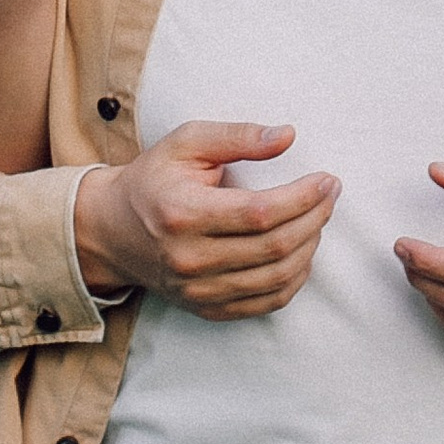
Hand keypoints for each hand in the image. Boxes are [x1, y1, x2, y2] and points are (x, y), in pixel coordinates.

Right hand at [73, 122, 338, 320]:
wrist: (111, 230)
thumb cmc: (153, 179)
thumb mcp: (186, 142)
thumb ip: (237, 136)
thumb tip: (287, 136)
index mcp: (183, 214)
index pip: (259, 214)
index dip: (303, 198)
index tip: (327, 180)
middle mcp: (190, 260)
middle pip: (274, 248)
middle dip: (315, 218)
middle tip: (331, 194)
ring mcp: (198, 290)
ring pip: (276, 279)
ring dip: (309, 248)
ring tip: (318, 218)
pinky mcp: (206, 307)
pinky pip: (265, 303)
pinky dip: (293, 279)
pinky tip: (301, 251)